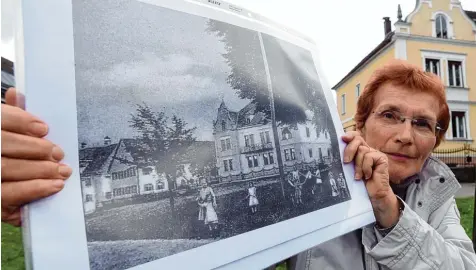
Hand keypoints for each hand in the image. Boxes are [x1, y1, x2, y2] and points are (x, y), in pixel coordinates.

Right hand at [1, 88, 71, 225]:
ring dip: (40, 170)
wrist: (5, 181)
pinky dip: (34, 189)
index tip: (44, 128)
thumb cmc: (8, 153)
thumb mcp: (8, 133)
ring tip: (63, 171)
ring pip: (6, 168)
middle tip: (59, 153)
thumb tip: (18, 93)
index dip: (19, 120)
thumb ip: (12, 117)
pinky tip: (54, 186)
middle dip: (35, 148)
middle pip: (3, 144)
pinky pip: (8, 195)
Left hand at [342, 131, 399, 227]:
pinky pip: (370, 156)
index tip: (342, 138)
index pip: (355, 136)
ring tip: (358, 176)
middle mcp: (368, 150)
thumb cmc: (359, 184)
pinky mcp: (382, 159)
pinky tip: (367, 176)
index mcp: (360, 151)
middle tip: (346, 162)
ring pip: (362, 150)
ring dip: (358, 165)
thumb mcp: (349, 169)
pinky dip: (365, 167)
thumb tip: (335, 150)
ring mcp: (375, 154)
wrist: (373, 196)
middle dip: (349, 150)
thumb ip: (346, 159)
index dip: (349, 135)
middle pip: (358, 140)